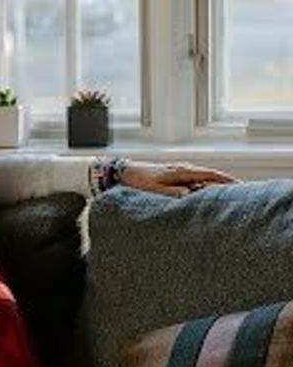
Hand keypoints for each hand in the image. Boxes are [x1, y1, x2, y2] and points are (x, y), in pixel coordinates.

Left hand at [120, 160, 237, 197]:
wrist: (124, 172)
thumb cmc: (138, 181)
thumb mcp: (156, 190)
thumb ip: (174, 194)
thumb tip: (191, 197)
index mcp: (182, 171)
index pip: (210, 175)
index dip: (226, 181)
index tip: (240, 187)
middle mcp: (183, 169)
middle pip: (210, 176)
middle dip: (224, 184)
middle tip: (241, 194)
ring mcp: (179, 172)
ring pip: (202, 180)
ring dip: (213, 187)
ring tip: (227, 197)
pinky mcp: (174, 177)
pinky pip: (193, 182)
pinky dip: (202, 188)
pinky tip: (205, 196)